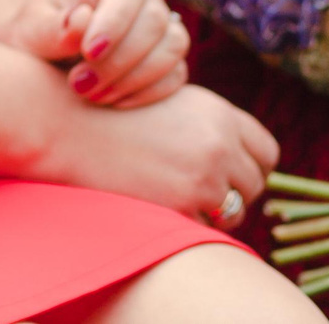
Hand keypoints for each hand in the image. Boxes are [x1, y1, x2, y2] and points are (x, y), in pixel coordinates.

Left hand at [2, 0, 189, 108]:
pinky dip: (149, 93)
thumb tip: (83, 18)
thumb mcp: (30, 30)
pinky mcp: (166, 60)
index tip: (88, 52)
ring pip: (173, 46)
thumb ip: (53, 27)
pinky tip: (114, 102)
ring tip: (92, 95)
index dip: (115, 20)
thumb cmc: (33, 38)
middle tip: (81, 84)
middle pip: (154, 20)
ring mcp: (157, 28)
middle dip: (120, 58)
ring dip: (136, 77)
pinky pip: (176, 75)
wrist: (39, 63)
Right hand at [36, 84, 277, 227]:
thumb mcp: (164, 101)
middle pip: (254, 184)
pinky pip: (205, 228)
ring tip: (172, 196)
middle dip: (230, 191)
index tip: (227, 172)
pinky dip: (185, 222)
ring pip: (233, 211)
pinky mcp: (183, 205)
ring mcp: (203, 175)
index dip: (250, 166)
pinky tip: (154, 203)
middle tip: (194, 188)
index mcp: (217, 112)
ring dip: (210, 210)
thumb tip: (240, 160)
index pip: (266, 151)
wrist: (61, 123)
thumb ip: (206, 125)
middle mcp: (218, 142)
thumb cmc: (106, 111)